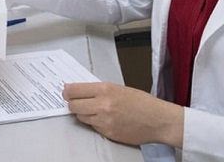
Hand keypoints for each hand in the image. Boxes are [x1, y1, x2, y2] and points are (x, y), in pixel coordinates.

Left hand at [63, 81, 182, 147]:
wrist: (158, 120)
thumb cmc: (142, 103)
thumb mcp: (119, 88)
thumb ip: (99, 90)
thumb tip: (81, 91)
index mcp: (105, 90)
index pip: (75, 90)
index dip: (67, 91)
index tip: (66, 91)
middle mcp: (103, 105)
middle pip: (73, 105)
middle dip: (71, 103)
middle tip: (73, 101)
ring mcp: (104, 121)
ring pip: (81, 116)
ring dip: (82, 113)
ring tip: (91, 109)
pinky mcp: (108, 133)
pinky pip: (92, 127)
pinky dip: (94, 123)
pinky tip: (102, 119)